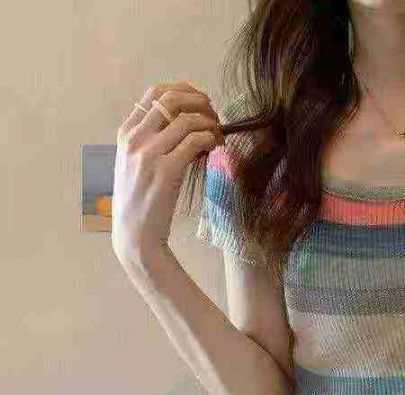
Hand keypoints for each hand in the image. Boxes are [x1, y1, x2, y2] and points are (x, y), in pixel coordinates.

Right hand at [111, 81, 224, 263]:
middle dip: (200, 102)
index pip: (155, 92)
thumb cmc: (140, 201)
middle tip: (215, 116)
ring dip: (210, 123)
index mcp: (126, 132)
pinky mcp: (166, 171)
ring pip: (187, 119)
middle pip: (172, 98)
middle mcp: (135, 139)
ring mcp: (149, 154)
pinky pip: (195, 141)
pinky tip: (214, 148)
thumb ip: (152, 140)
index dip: (184, 90)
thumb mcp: (136, 164)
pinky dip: (210, 139)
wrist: (134, 234)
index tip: (202, 101)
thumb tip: (187, 123)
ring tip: (219, 136)